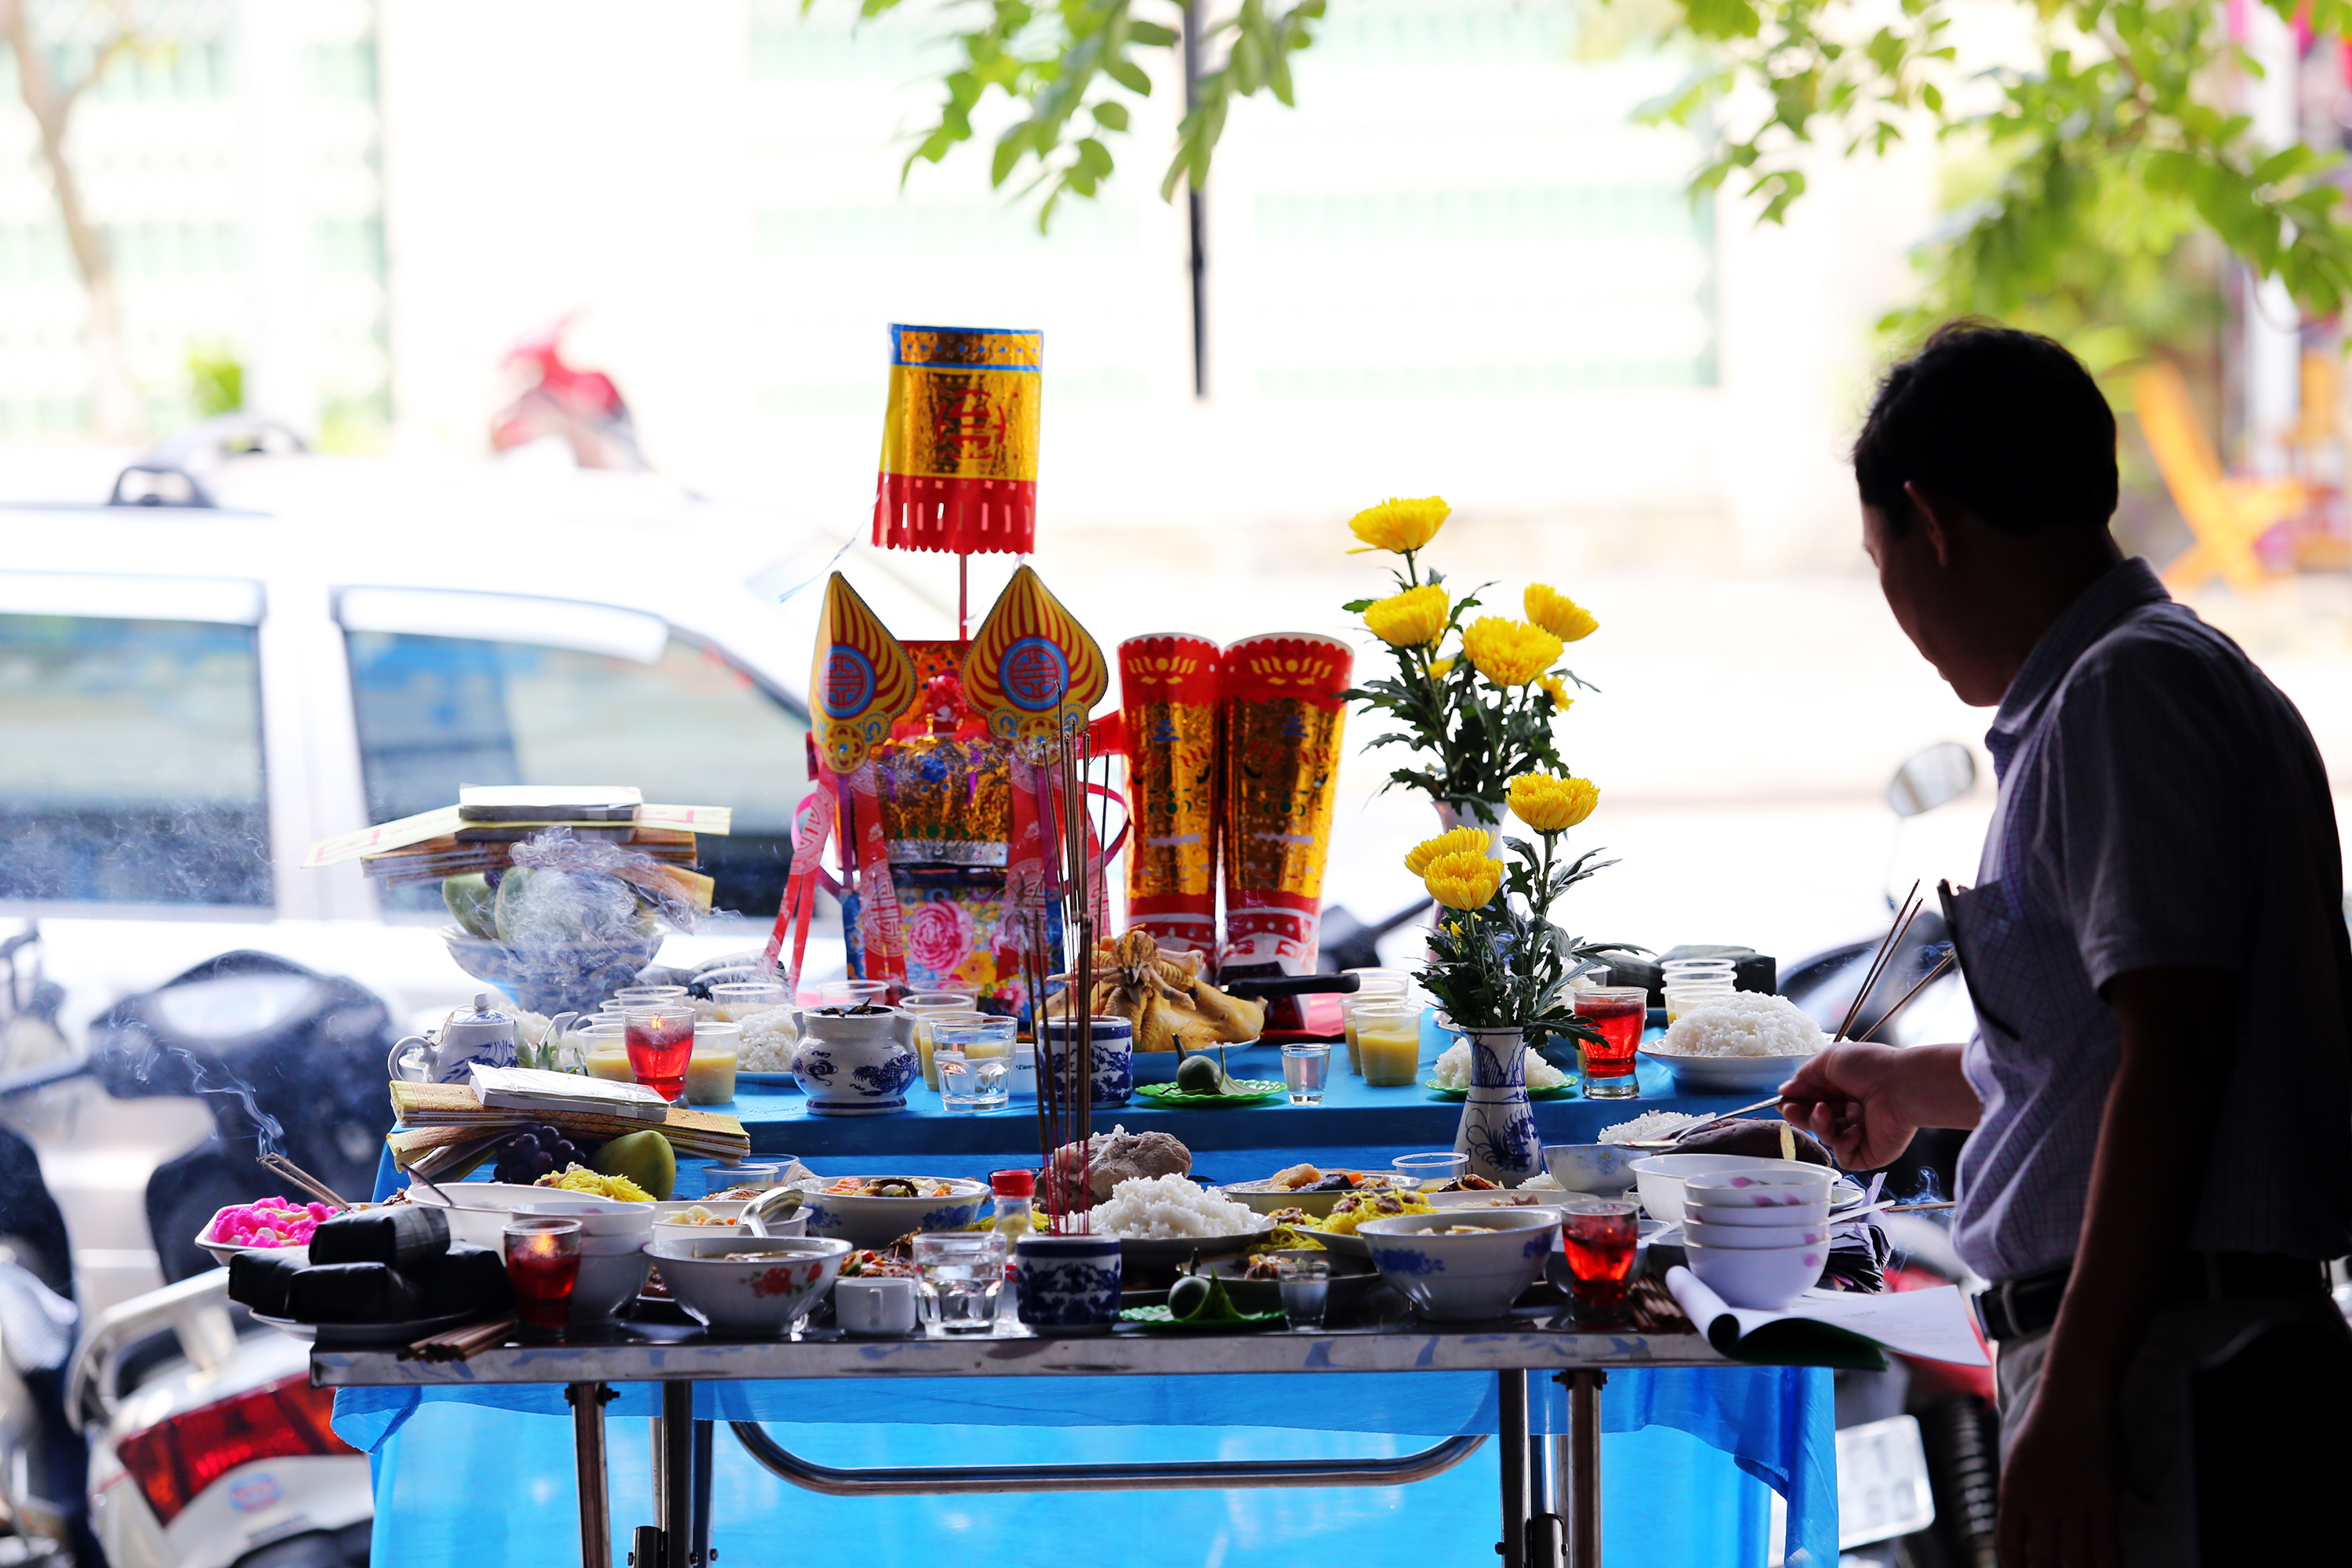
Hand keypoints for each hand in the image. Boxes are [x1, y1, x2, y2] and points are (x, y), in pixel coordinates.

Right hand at [1776, 1041, 1920, 1168]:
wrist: (1902, 1086)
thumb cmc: (1870, 1067)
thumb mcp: (1830, 1060)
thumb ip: (1804, 1076)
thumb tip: (1784, 1091)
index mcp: (1846, 1089)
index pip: (1814, 1099)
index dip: (1798, 1101)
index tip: (1784, 1100)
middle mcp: (1853, 1111)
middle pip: (1817, 1120)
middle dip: (1801, 1115)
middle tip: (1790, 1110)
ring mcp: (1861, 1134)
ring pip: (1827, 1137)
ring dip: (1821, 1125)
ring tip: (1825, 1111)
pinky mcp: (1870, 1153)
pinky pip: (1845, 1156)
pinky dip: (1844, 1143)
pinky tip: (1855, 1129)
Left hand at [1997, 1389, 2121, 1567]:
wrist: (2073, 1395)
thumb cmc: (2044, 1425)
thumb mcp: (2017, 1461)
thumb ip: (2019, 1495)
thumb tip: (2024, 1529)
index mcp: (2012, 1491)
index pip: (2008, 1545)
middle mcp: (2038, 1501)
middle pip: (2043, 1559)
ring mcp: (2072, 1500)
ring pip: (2077, 1558)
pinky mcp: (2103, 1497)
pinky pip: (2107, 1544)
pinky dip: (2111, 1564)